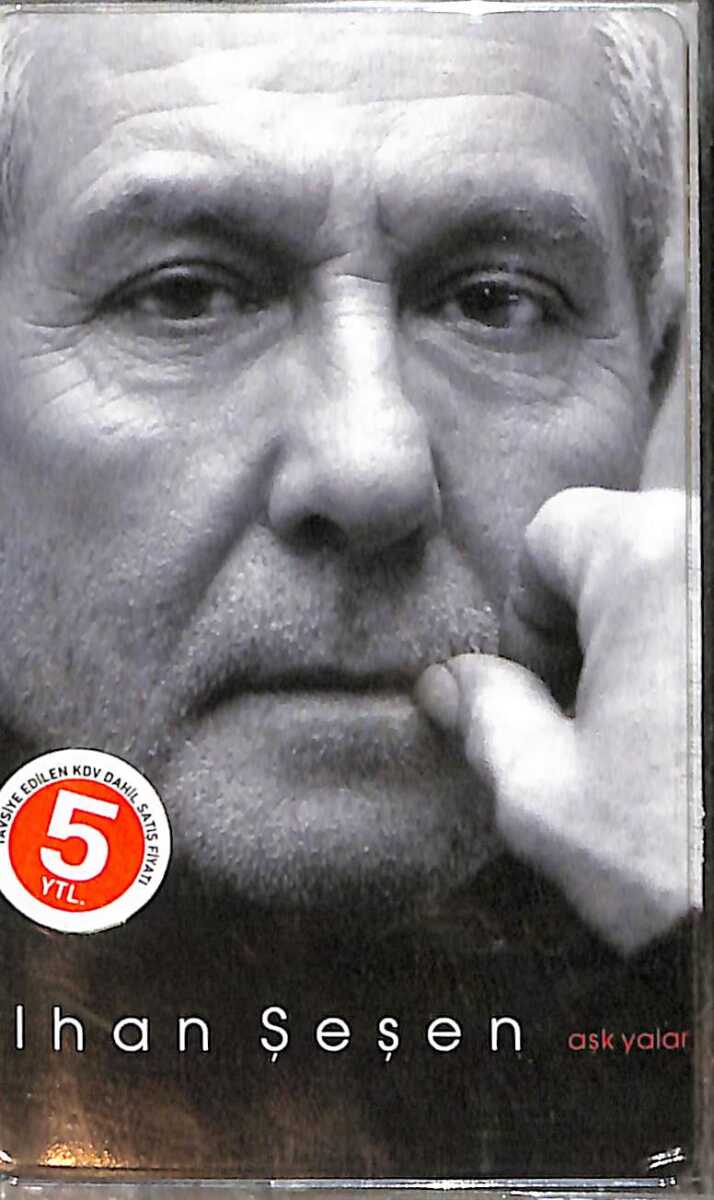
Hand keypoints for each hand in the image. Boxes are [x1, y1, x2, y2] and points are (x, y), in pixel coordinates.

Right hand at [416, 487, 691, 953]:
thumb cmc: (682, 865)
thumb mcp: (546, 797)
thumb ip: (487, 718)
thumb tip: (446, 682)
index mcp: (652, 561)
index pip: (556, 530)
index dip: (528, 613)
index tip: (545, 692)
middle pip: (630, 551)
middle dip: (597, 628)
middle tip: (600, 726)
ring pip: (685, 591)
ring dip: (657, 650)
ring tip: (659, 747)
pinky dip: (697, 671)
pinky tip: (697, 747)